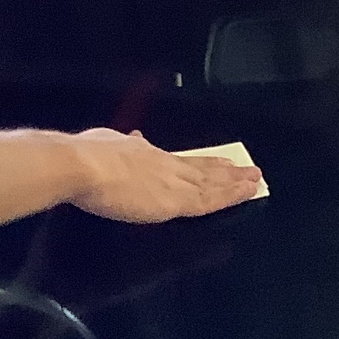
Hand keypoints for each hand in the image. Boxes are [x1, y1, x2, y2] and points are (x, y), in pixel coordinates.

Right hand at [67, 130, 265, 223]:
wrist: (83, 165)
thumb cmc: (87, 154)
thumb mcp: (108, 140)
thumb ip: (124, 143)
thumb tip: (134, 137)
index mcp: (147, 153)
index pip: (183, 161)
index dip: (205, 163)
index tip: (223, 163)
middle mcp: (166, 165)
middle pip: (203, 170)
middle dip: (228, 173)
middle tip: (251, 172)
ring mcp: (172, 182)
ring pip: (212, 184)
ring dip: (235, 184)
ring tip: (255, 182)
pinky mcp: (173, 201)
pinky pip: (208, 201)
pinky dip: (229, 197)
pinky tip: (244, 194)